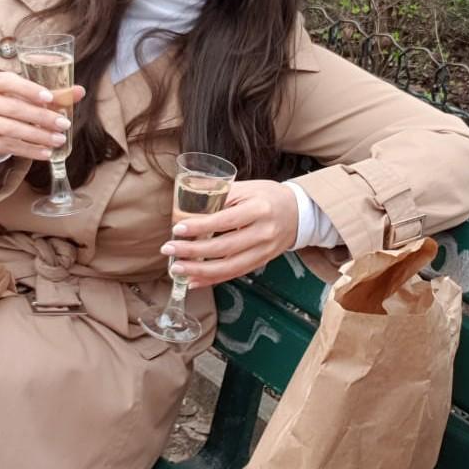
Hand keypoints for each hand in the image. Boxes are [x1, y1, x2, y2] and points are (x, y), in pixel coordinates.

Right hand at [0, 71, 85, 161]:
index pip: (8, 82)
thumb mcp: (29, 95)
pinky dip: (30, 151)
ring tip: (59, 140)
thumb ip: (54, 93)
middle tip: (64, 124)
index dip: (29, 90)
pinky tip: (46, 153)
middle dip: (41, 118)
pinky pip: (9, 146)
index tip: (50, 98)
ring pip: (11, 130)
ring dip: (38, 137)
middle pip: (13, 109)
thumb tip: (80, 91)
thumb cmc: (12, 103)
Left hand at [160, 179, 298, 287]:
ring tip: (176, 269)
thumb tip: (186, 203)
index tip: (177, 229)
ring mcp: (264, 251)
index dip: (200, 226)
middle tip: (168, 250)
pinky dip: (212, 280)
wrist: (299, 212)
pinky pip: (234, 274)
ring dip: (199, 271)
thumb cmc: (268, 196)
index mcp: (259, 209)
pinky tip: (193, 280)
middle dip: (192, 251)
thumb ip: (219, 195)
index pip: (225, 220)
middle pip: (224, 247)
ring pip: (228, 267)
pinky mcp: (261, 262)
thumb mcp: (247, 188)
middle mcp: (263, 233)